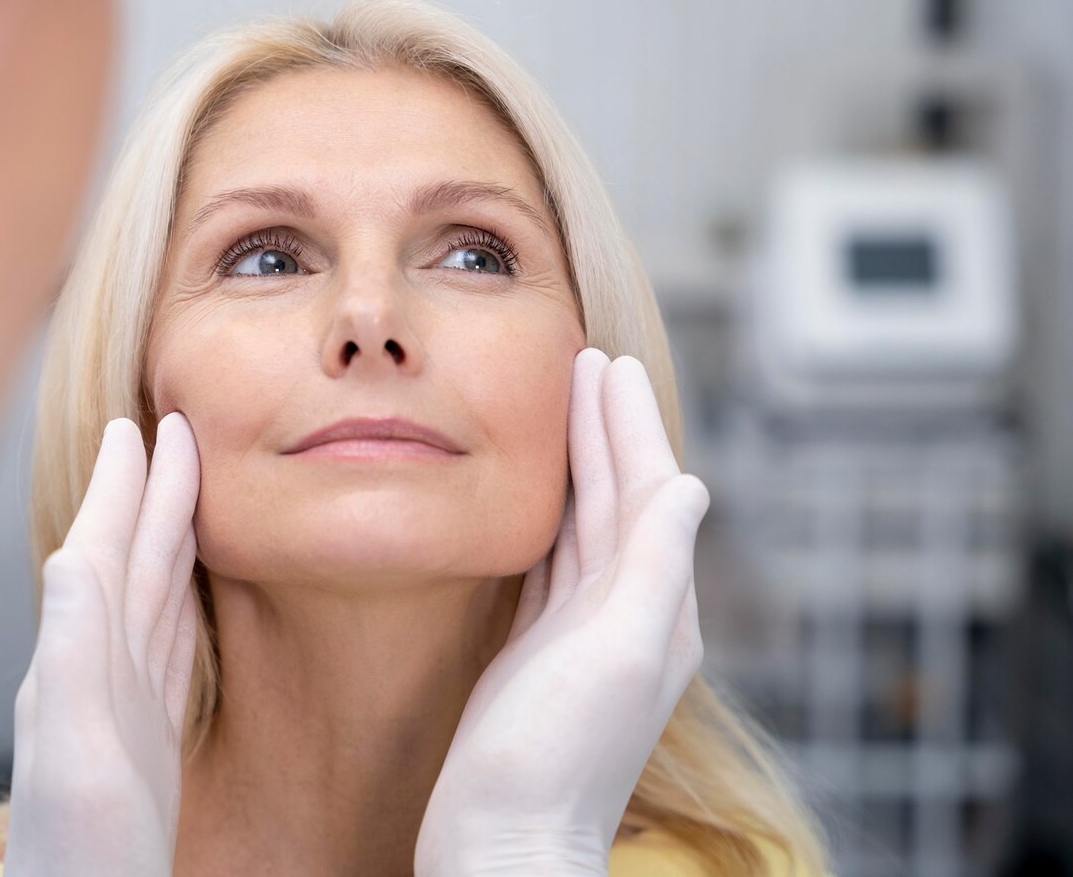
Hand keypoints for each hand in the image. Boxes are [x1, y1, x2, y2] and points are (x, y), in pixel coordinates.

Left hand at [3, 414, 200, 876]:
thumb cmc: (83, 858)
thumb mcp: (76, 753)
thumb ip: (71, 653)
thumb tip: (72, 554)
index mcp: (77, 667)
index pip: (101, 555)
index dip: (122, 491)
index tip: (141, 428)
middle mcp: (92, 675)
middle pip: (130, 564)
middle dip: (150, 496)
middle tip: (175, 433)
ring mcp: (118, 707)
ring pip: (148, 599)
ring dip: (163, 539)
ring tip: (183, 493)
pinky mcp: (145, 739)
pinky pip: (166, 648)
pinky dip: (177, 607)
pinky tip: (184, 596)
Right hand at [415, 350, 710, 875]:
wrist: (503, 839)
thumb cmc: (555, 756)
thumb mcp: (617, 652)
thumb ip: (655, 566)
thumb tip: (689, 484)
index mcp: (657, 608)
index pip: (648, 493)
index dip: (629, 426)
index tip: (607, 365)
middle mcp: (626, 613)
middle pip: (617, 498)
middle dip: (604, 429)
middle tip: (586, 363)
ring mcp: (580, 633)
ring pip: (583, 525)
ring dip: (577, 463)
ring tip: (562, 409)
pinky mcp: (536, 650)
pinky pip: (550, 563)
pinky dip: (548, 518)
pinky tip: (538, 500)